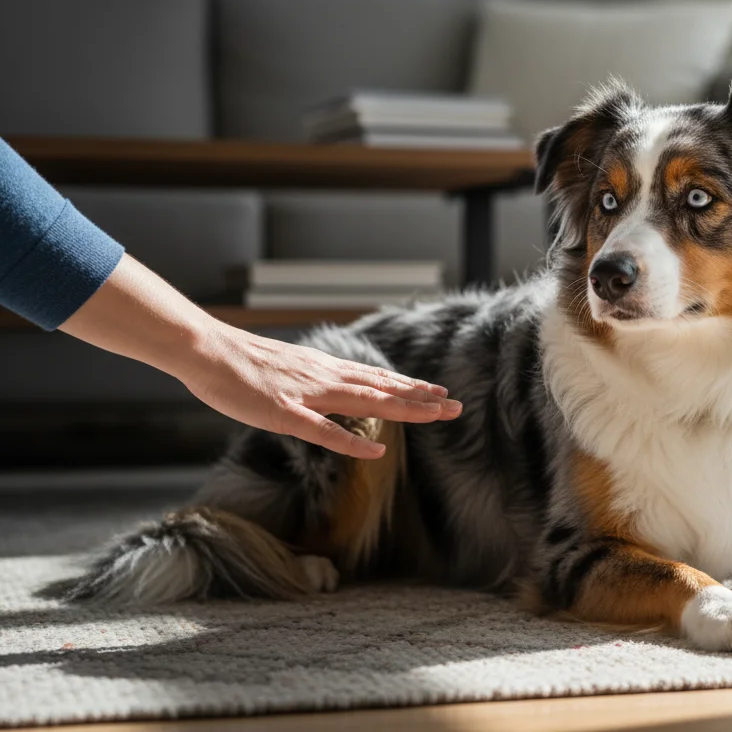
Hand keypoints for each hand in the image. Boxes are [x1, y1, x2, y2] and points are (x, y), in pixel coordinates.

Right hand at [179, 325, 460, 458]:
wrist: (205, 349)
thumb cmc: (241, 363)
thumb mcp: (287, 369)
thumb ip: (312, 381)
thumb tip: (331, 389)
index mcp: (324, 370)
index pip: (377, 379)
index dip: (410, 387)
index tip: (439, 394)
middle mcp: (324, 378)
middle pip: (382, 389)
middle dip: (420, 399)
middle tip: (456, 406)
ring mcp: (307, 394)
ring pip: (365, 403)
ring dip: (403, 410)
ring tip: (435, 416)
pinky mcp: (284, 413)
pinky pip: (323, 431)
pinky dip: (352, 443)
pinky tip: (378, 452)